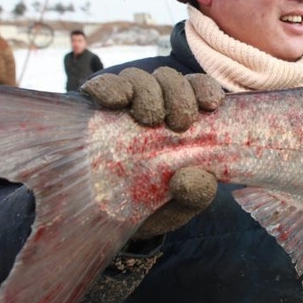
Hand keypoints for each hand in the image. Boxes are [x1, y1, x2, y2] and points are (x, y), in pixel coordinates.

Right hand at [81, 68, 224, 236]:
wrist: (108, 224)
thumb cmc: (153, 207)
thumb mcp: (180, 207)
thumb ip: (197, 194)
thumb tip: (196, 177)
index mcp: (182, 121)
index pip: (197, 88)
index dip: (205, 88)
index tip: (210, 104)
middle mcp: (155, 106)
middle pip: (169, 79)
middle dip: (179, 94)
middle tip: (180, 122)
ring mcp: (123, 106)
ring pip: (138, 77)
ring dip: (148, 91)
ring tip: (149, 118)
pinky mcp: (92, 109)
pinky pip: (102, 86)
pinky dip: (110, 87)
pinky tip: (116, 101)